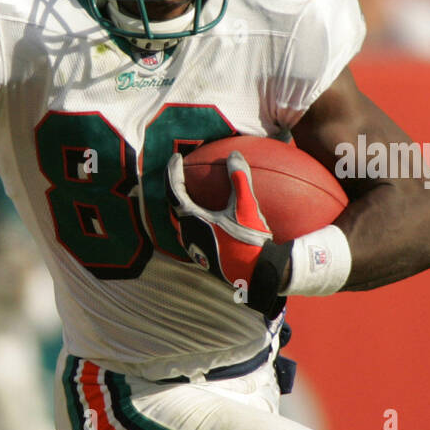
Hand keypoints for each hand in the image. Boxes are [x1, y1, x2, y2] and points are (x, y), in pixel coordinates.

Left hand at [167, 151, 290, 314]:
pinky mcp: (203, 256)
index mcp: (191, 221)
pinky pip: (193, 231)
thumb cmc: (249, 241)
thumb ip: (239, 179)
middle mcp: (187, 234)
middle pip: (174, 206)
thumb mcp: (246, 207)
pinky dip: (195, 218)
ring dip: (184, 205)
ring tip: (192, 192)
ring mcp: (193, 247)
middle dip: (175, 188)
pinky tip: (210, 216)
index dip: (173, 172)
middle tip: (180, 172)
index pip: (174, 190)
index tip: (176, 157)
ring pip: (182, 221)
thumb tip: (234, 155)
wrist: (256, 274)